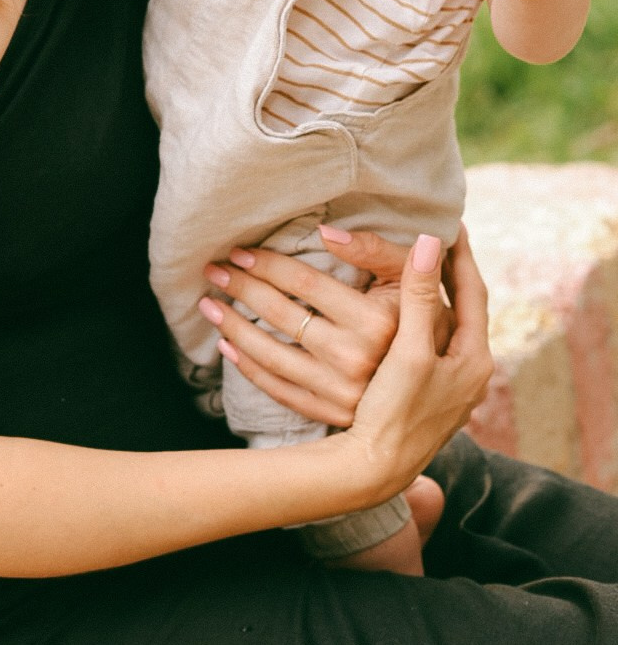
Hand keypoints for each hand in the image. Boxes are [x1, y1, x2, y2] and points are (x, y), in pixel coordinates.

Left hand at [200, 230, 454, 427]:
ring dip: (232, 326)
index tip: (240, 251)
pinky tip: (227, 347)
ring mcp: (341, 392)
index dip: (269, 264)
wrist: (436, 390)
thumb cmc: (423, 320)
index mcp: (378, 322)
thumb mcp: (409, 279)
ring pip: (271, 355)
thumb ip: (374, 250)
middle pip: (282, 316)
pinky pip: (278, 389)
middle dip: (241, 288)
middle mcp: (358, 359)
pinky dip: (247, 367)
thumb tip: (324, 231)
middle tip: (213, 269)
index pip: (307, 284)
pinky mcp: (330, 413)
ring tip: (208, 305)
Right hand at [342, 229, 493, 499]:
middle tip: (440, 239)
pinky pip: (430, 342)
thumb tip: (429, 244)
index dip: (462, 256)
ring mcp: (450, 385)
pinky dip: (420, 318)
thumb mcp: (408, 352)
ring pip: (447, 326)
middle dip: (450, 273)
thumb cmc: (395, 414)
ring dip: (436, 295)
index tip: (453, 223)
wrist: (373, 469)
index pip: (473, 292)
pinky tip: (405, 311)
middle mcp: (468, 371)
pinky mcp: (429, 394)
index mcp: (473, 358)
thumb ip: (419, 298)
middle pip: (464, 308)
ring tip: (425, 266)